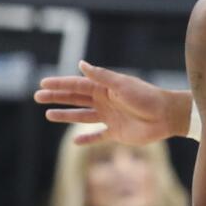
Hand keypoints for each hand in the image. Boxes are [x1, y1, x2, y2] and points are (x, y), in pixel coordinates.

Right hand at [35, 61, 188, 145]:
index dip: (60, 84)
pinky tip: (75, 141)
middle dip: (57, 98)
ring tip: (48, 115)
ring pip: (82, 116)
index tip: (43, 83)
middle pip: (76, 99)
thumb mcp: (122, 85)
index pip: (77, 85)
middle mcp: (105, 101)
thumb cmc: (147, 97)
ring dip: (66, 115)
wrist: (167, 116)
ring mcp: (110, 117)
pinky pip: (98, 136)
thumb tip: (80, 64)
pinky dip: (87, 139)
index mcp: (105, 88)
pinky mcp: (117, 133)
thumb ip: (101, 77)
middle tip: (37, 97)